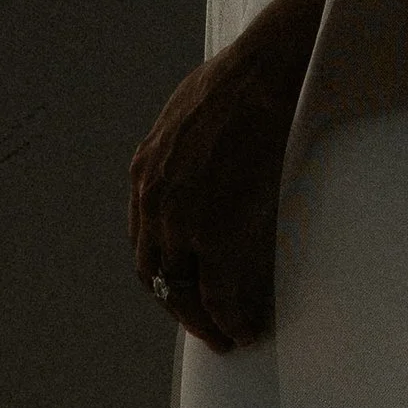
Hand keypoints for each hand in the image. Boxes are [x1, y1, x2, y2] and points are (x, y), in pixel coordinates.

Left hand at [128, 0, 323, 350]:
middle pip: (156, 273)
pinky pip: (219, 293)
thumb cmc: (242, 79)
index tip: (184, 287)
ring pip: (184, 291)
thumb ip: (182, 146)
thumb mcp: (188, 111)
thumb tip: (198, 158)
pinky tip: (246, 329)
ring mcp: (181, 220)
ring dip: (203, 321)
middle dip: (178, 304)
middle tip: (203, 327)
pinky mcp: (215, 233)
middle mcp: (153, 200)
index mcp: (145, 170)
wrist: (264, 70)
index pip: (143, 239)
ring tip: (226, 337)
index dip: (164, 271)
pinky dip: (230, 318)